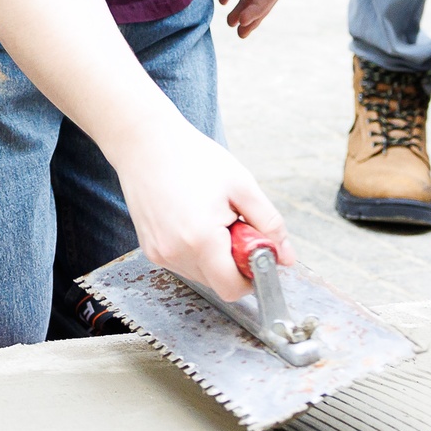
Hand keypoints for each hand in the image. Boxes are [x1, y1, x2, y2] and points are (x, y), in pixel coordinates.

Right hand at [110, 119, 290, 303]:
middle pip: (218, 284)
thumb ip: (269, 225)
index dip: (252, 276)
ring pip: (201, 276)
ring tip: (210, 219)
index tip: (255, 251)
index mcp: (201, 239)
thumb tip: (286, 257)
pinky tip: (192, 220)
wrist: (144, 142)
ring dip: (214, 258)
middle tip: (232, 226)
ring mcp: (159, 253)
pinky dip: (195, 252)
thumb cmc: (192, 157)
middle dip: (233, 263)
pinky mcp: (150, 249)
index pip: (234, 288)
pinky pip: (183, 264)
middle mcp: (175, 252)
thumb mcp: (242, 186)